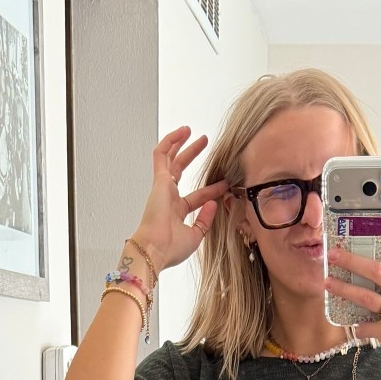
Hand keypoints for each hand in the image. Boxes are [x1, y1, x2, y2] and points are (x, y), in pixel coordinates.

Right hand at [130, 127, 227, 273]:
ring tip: (190, 131)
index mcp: (176, 213)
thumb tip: (214, 203)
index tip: (225, 182)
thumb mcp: (196, 236)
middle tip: (204, 142)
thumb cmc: (170, 248)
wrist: (155, 249)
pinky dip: (170, 142)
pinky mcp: (159, 180)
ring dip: (179, 144)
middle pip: (180, 170)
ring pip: (169, 159)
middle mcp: (168, 198)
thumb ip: (205, 220)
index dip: (212, 189)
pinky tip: (181, 132)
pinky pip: (161, 154)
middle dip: (192, 155)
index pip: (197, 196)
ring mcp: (162, 187)